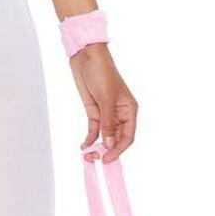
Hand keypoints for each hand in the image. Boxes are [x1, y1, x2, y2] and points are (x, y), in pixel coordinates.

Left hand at [69, 44, 137, 163]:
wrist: (86, 56)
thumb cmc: (102, 72)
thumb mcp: (106, 99)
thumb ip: (108, 123)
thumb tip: (110, 145)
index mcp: (130, 110)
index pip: (128, 136)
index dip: (119, 150)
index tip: (107, 159)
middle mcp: (120, 114)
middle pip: (117, 139)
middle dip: (107, 150)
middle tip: (95, 158)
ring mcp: (106, 113)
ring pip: (105, 136)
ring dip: (97, 146)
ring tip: (87, 155)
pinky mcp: (94, 111)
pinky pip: (94, 129)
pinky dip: (89, 138)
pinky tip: (84, 146)